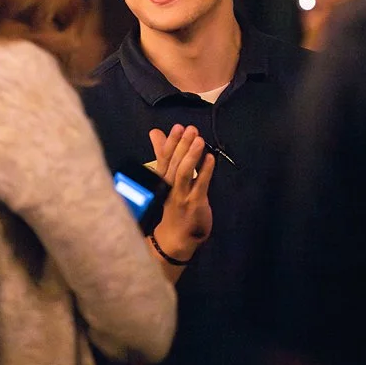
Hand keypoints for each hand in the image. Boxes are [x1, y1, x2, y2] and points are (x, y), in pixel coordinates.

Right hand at [149, 124, 213, 251]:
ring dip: (191, 156)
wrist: (175, 237)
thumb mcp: (167, 177)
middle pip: (175, 162)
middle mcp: (169, 185)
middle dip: (182, 145)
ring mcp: (181, 195)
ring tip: (199, 140)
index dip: (171, 142)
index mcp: (162, 178)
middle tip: (191, 129)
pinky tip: (210, 158)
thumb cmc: (173, 203)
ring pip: (184, 173)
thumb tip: (156, 132)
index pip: (164, 157)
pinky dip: (205, 171)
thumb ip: (163, 154)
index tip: (177, 127)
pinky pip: (200, 185)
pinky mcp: (194, 203)